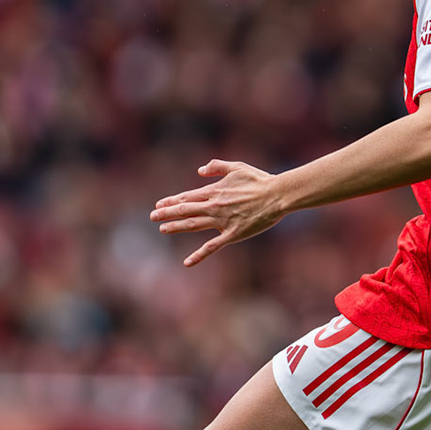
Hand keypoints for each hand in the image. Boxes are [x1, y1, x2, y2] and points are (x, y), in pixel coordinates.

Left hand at [150, 160, 284, 266]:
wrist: (277, 196)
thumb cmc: (259, 180)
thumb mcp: (237, 167)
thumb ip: (216, 167)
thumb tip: (199, 170)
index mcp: (214, 191)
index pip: (187, 197)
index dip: (172, 201)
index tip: (159, 204)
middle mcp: (213, 206)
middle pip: (184, 210)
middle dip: (166, 214)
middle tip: (152, 217)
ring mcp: (221, 221)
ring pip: (192, 225)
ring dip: (176, 227)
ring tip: (162, 229)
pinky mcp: (232, 235)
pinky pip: (212, 247)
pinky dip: (198, 255)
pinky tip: (187, 263)